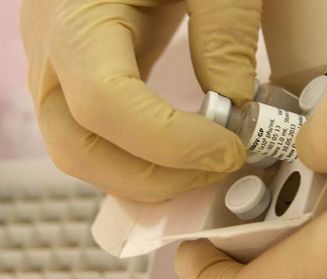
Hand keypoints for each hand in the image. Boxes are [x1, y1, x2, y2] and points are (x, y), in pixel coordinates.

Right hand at [20, 0, 261, 200]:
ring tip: (205, 163)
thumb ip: (225, 31)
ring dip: (147, 176)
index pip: (106, 103)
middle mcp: (53, 53)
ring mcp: (57, 72)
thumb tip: (235, 106)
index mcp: (80, 17)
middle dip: (156, 176)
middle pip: (79, 148)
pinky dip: (139, 162)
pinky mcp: (74, 84)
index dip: (171, 142)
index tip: (230, 148)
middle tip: (220, 164)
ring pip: (82, 155)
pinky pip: (96, 142)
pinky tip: (180, 153)